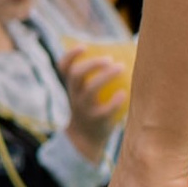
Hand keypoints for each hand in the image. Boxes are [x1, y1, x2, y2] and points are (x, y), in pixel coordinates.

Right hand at [58, 35, 133, 149]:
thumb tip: (121, 57)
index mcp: (72, 87)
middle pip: (76, 75)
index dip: (71, 56)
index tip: (84, 46)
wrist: (85, 140)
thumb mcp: (87, 95)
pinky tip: (123, 94)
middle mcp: (75, 96)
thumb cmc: (92, 110)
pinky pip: (104, 110)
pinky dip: (114, 101)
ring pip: (90, 90)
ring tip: (121, 67)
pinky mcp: (96, 121)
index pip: (64, 68)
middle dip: (91, 64)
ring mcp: (84, 109)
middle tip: (109, 58)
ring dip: (105, 76)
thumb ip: (96, 79)